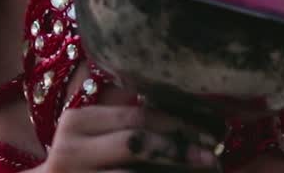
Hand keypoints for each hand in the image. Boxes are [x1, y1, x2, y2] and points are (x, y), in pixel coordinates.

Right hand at [37, 105, 218, 171]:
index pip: (136, 116)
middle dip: (179, 150)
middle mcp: (71, 149)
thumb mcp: (92, 135)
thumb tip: (186, 115)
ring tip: (205, 172)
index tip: (208, 133)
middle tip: (212, 158)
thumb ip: (125, 120)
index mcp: (78, 121)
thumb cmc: (80, 161)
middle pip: (136, 143)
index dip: (175, 124)